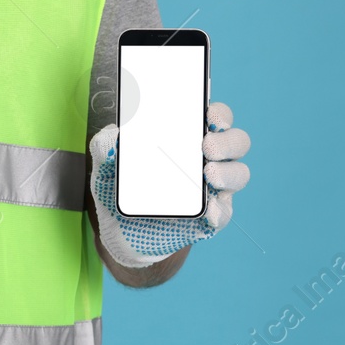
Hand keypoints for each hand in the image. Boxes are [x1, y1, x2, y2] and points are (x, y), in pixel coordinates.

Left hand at [88, 101, 250, 267]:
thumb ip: (105, 145)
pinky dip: (219, 211)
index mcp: (189, 137)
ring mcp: (213, 188)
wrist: (120, 231)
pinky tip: (208, 212)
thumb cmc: (121, 187)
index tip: (208, 114)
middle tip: (206, 147)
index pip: (216, 117)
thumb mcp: (108, 164)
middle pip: (237, 142)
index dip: (219, 113)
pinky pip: (224, 212)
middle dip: (227, 141)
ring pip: (239, 174)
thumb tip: (113, 135)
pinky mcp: (211, 216)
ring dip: (228, 173)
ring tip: (208, 175)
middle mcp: (208, 159)